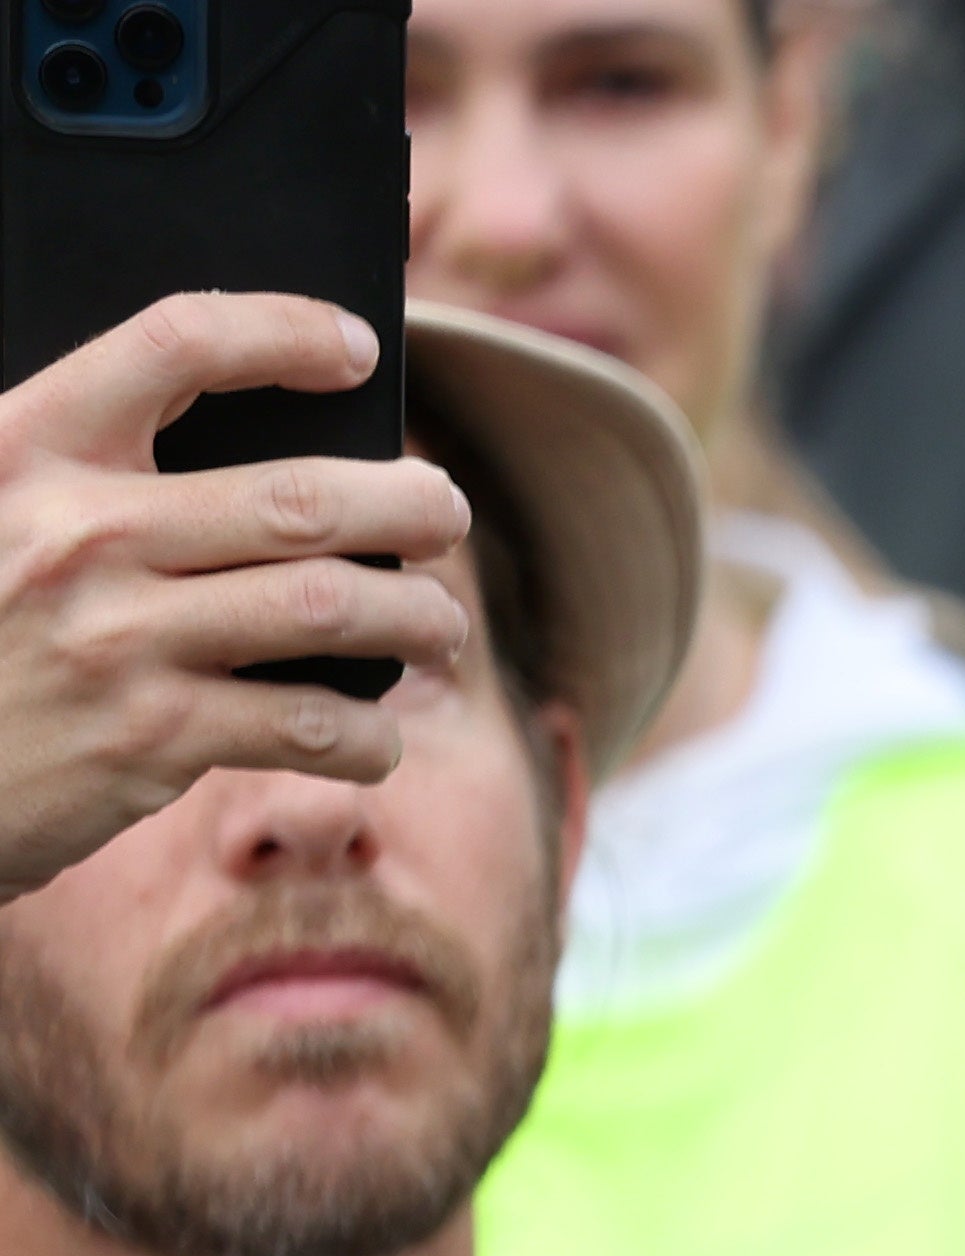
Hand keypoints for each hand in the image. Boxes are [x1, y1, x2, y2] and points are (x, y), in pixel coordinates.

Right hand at [0, 297, 480, 902]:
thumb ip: (99, 473)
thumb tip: (286, 467)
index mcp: (25, 447)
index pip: (173, 345)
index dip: (284, 331)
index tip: (358, 349)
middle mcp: (75, 533)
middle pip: (297, 498)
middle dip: (408, 504)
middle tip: (446, 513)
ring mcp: (115, 638)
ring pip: (327, 607)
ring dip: (417, 617)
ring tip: (439, 626)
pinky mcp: (149, 739)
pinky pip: (310, 724)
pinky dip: (370, 732)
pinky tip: (376, 734)